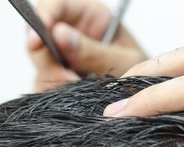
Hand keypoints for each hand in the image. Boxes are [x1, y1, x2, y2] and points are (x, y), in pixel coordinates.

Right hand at [27, 0, 146, 90]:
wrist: (148, 98)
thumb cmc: (144, 73)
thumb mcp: (125, 60)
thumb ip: (93, 51)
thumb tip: (59, 34)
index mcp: (90, 17)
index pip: (56, 6)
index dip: (41, 19)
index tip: (36, 41)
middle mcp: (72, 35)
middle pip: (40, 39)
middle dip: (49, 63)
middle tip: (67, 80)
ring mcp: (63, 59)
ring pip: (40, 67)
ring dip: (55, 82)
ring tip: (80, 92)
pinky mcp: (60, 79)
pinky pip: (45, 86)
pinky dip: (56, 96)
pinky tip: (75, 101)